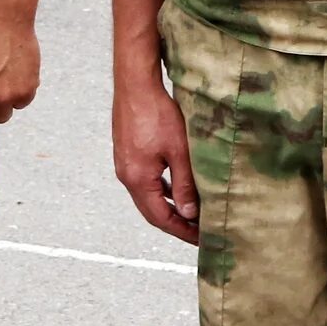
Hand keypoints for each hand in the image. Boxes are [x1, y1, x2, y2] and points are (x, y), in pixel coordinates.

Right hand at [112, 71, 199, 245]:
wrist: (135, 85)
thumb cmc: (157, 114)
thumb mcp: (179, 151)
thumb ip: (185, 184)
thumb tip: (190, 214)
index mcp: (138, 179)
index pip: (161, 218)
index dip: (182, 231)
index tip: (201, 240)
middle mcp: (127, 176)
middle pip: (152, 211)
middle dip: (176, 224)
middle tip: (199, 234)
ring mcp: (124, 165)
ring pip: (148, 197)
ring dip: (169, 208)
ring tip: (191, 215)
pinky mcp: (127, 154)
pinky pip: (144, 183)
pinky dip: (162, 192)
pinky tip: (175, 189)